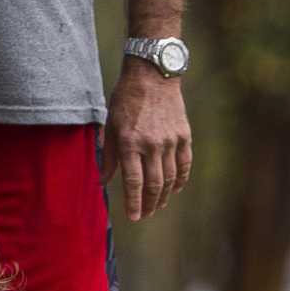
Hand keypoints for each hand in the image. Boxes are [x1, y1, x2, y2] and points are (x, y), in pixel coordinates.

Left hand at [102, 62, 190, 221]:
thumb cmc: (126, 98)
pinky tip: (175, 188)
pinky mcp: (183, 135)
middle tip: (145, 214)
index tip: (133, 216)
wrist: (153, 74)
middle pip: (154, 184)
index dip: (134, 202)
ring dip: (164, 196)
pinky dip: (181, 179)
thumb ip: (109, 154)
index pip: (134, 182)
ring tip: (157, 205)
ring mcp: (170, 141)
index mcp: (130, 142)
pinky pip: (185, 164)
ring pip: (170, 178)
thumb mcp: (111, 124)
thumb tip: (104, 180)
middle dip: (149, 204)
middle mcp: (151, 144)